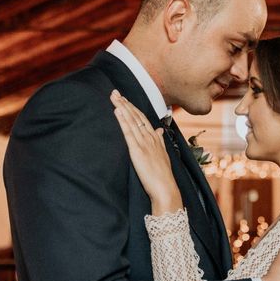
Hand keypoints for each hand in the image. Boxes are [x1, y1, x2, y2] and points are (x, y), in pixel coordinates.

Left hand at [110, 90, 182, 214]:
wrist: (165, 189)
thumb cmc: (163, 176)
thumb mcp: (163, 155)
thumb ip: (160, 141)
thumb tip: (159, 130)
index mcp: (154, 139)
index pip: (142, 118)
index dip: (133, 107)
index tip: (124, 98)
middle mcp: (149, 138)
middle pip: (135, 116)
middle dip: (125, 103)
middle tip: (114, 91)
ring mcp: (144, 143)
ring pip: (131, 121)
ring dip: (122, 107)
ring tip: (113, 97)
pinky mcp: (137, 151)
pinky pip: (128, 132)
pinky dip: (122, 120)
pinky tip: (117, 111)